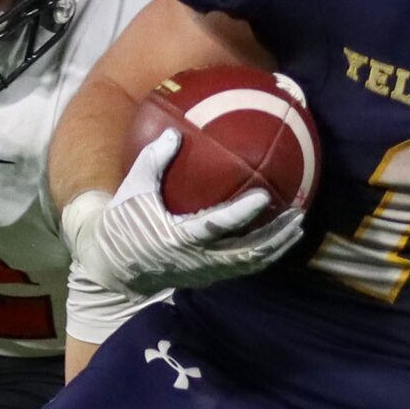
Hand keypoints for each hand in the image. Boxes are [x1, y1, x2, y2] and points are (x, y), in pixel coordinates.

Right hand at [62, 130, 305, 296]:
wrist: (112, 264)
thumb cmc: (123, 222)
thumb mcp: (134, 188)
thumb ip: (155, 159)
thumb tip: (174, 131)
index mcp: (178, 237)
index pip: (217, 225)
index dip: (243, 213)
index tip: (265, 195)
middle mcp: (197, 259)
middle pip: (247, 253)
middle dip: (276, 236)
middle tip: (297, 214)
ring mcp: (204, 272)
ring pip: (250, 264)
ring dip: (276, 247)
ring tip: (297, 227)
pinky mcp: (208, 277)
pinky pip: (242, 267)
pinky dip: (263, 254)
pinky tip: (278, 238)